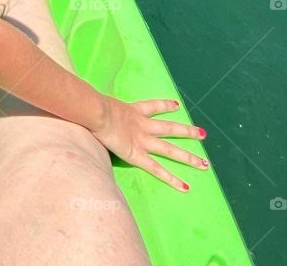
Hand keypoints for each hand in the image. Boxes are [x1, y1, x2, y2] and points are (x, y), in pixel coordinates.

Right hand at [91, 97, 208, 190]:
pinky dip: (171, 178)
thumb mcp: (97, 102)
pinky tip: (185, 186)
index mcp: (132, 110)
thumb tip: (81, 100)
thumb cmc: (92, 105)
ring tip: (205, 163)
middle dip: (187, 131)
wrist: (95, 111)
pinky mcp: (137, 155)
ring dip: (188, 157)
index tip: (176, 105)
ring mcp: (142, 140)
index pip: (153, 106)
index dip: (165, 105)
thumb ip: (94, 103)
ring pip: (170, 149)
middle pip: (169, 128)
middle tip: (202, 134)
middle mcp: (142, 125)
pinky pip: (157, 169)